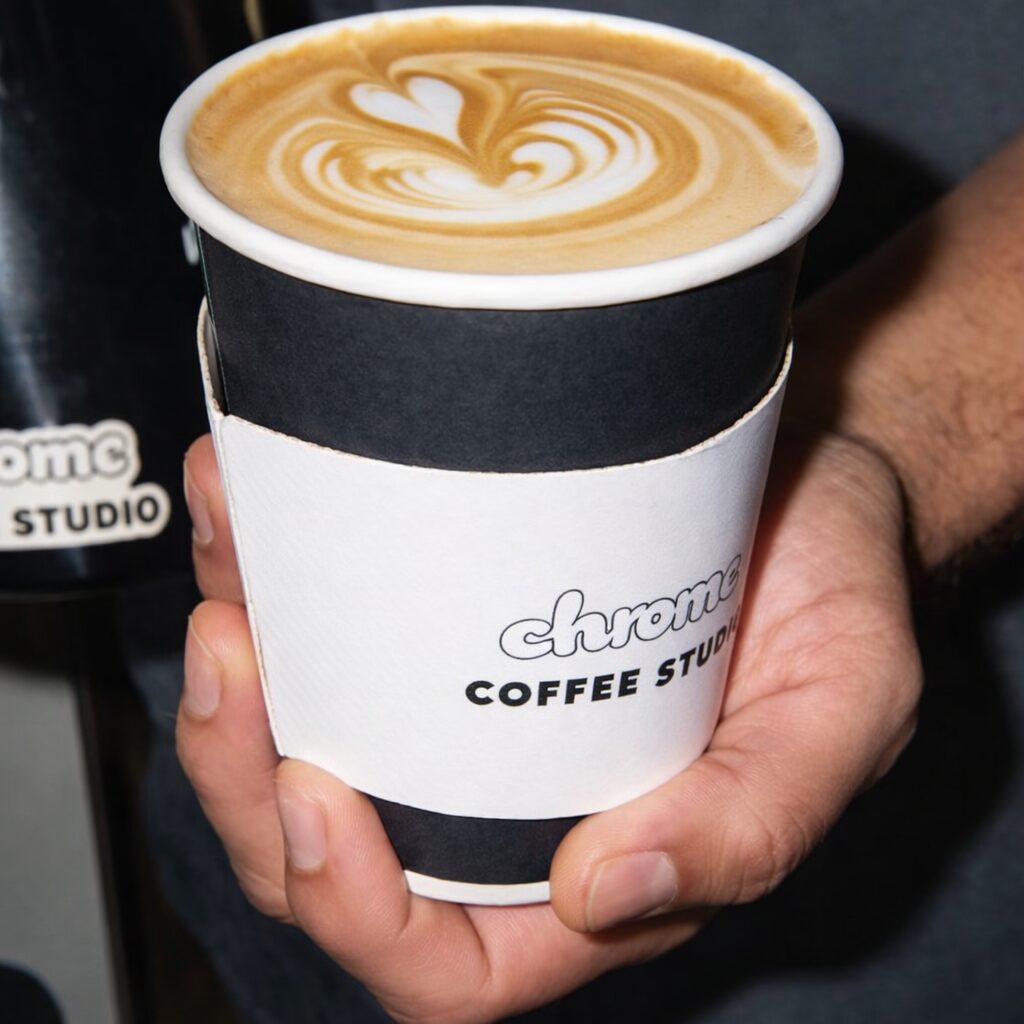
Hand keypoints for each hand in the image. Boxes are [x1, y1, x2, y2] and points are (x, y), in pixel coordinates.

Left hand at [178, 426, 920, 1022]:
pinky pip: (323, 615)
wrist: (811, 477)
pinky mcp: (437, 611)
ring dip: (232, 670)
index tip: (319, 794)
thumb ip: (752, 822)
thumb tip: (606, 892)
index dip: (357, 911)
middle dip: (244, 777)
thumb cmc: (834, 595)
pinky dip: (263, 563)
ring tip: (230, 564)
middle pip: (323, 855)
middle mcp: (503, 797)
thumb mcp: (842, 711)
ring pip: (293, 734)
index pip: (445, 959)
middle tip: (236, 654)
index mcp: (593, 861)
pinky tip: (248, 499)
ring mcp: (456, 704)